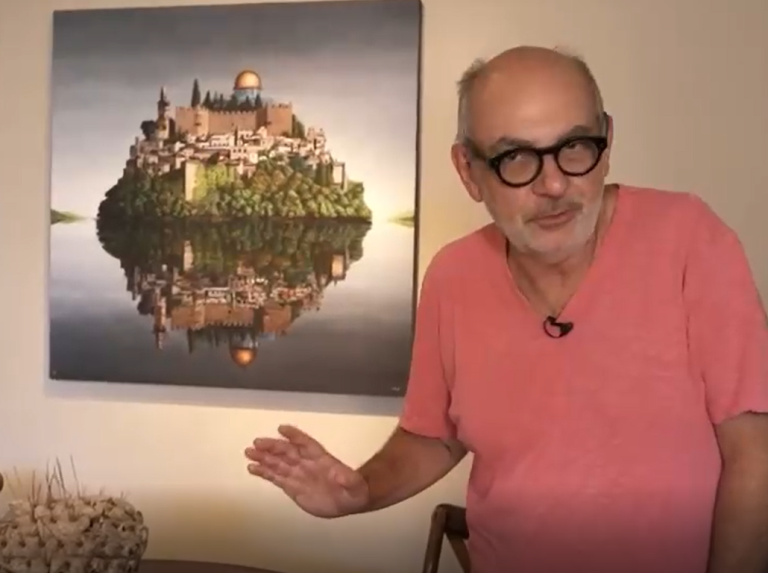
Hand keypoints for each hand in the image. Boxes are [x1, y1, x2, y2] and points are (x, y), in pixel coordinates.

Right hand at [245, 424, 369, 517]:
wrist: (349, 500)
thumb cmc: (353, 489)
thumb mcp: (355, 485)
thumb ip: (348, 480)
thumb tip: (344, 477)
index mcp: (321, 459)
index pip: (306, 444)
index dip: (295, 436)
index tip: (282, 429)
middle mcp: (306, 463)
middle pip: (287, 452)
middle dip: (273, 447)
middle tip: (257, 443)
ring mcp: (298, 474)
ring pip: (278, 463)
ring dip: (264, 457)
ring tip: (249, 452)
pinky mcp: (292, 486)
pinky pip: (276, 477)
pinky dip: (264, 472)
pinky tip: (253, 468)